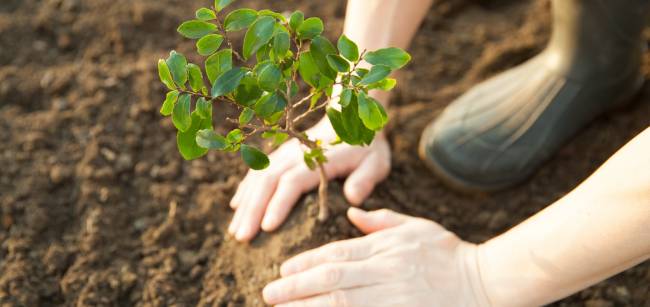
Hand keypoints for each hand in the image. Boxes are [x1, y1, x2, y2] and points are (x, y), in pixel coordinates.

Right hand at [228, 119, 390, 241]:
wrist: (351, 118)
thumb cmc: (366, 148)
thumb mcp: (376, 162)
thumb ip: (365, 179)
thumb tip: (353, 198)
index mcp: (318, 159)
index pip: (292, 182)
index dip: (279, 204)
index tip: (267, 228)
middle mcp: (295, 154)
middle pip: (267, 182)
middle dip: (253, 210)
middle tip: (242, 238)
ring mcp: (284, 153)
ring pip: (258, 178)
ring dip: (245, 204)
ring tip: (234, 231)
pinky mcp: (279, 155)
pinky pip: (257, 171)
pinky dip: (245, 189)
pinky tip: (236, 207)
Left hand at [262, 208, 490, 306]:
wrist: (486, 282)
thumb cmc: (449, 253)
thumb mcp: (416, 227)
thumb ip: (382, 221)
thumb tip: (352, 212)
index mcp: (386, 247)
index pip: (336, 254)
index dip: (305, 262)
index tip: (282, 270)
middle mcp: (386, 271)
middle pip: (332, 279)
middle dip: (296, 287)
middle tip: (269, 294)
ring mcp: (394, 297)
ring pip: (342, 303)